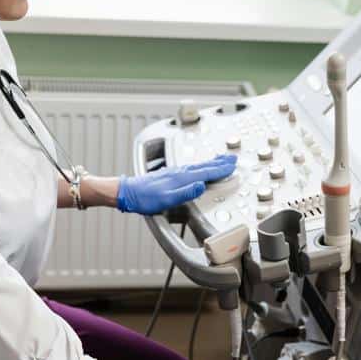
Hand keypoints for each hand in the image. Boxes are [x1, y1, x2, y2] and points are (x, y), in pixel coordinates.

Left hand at [116, 155, 236, 214]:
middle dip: (219, 163)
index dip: (220, 170)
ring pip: (198, 165)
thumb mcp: (167, 200)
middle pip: (204, 166)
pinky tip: (199, 168)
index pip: (206, 172)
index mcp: (182, 178)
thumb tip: (201, 186)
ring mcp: (175, 172)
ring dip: (211, 163)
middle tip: (231, 159)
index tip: (232, 166)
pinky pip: (191, 167)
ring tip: (220, 160)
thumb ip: (185, 193)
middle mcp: (180, 172)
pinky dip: (200, 166)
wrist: (129, 192)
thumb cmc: (145, 198)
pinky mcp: (170, 174)